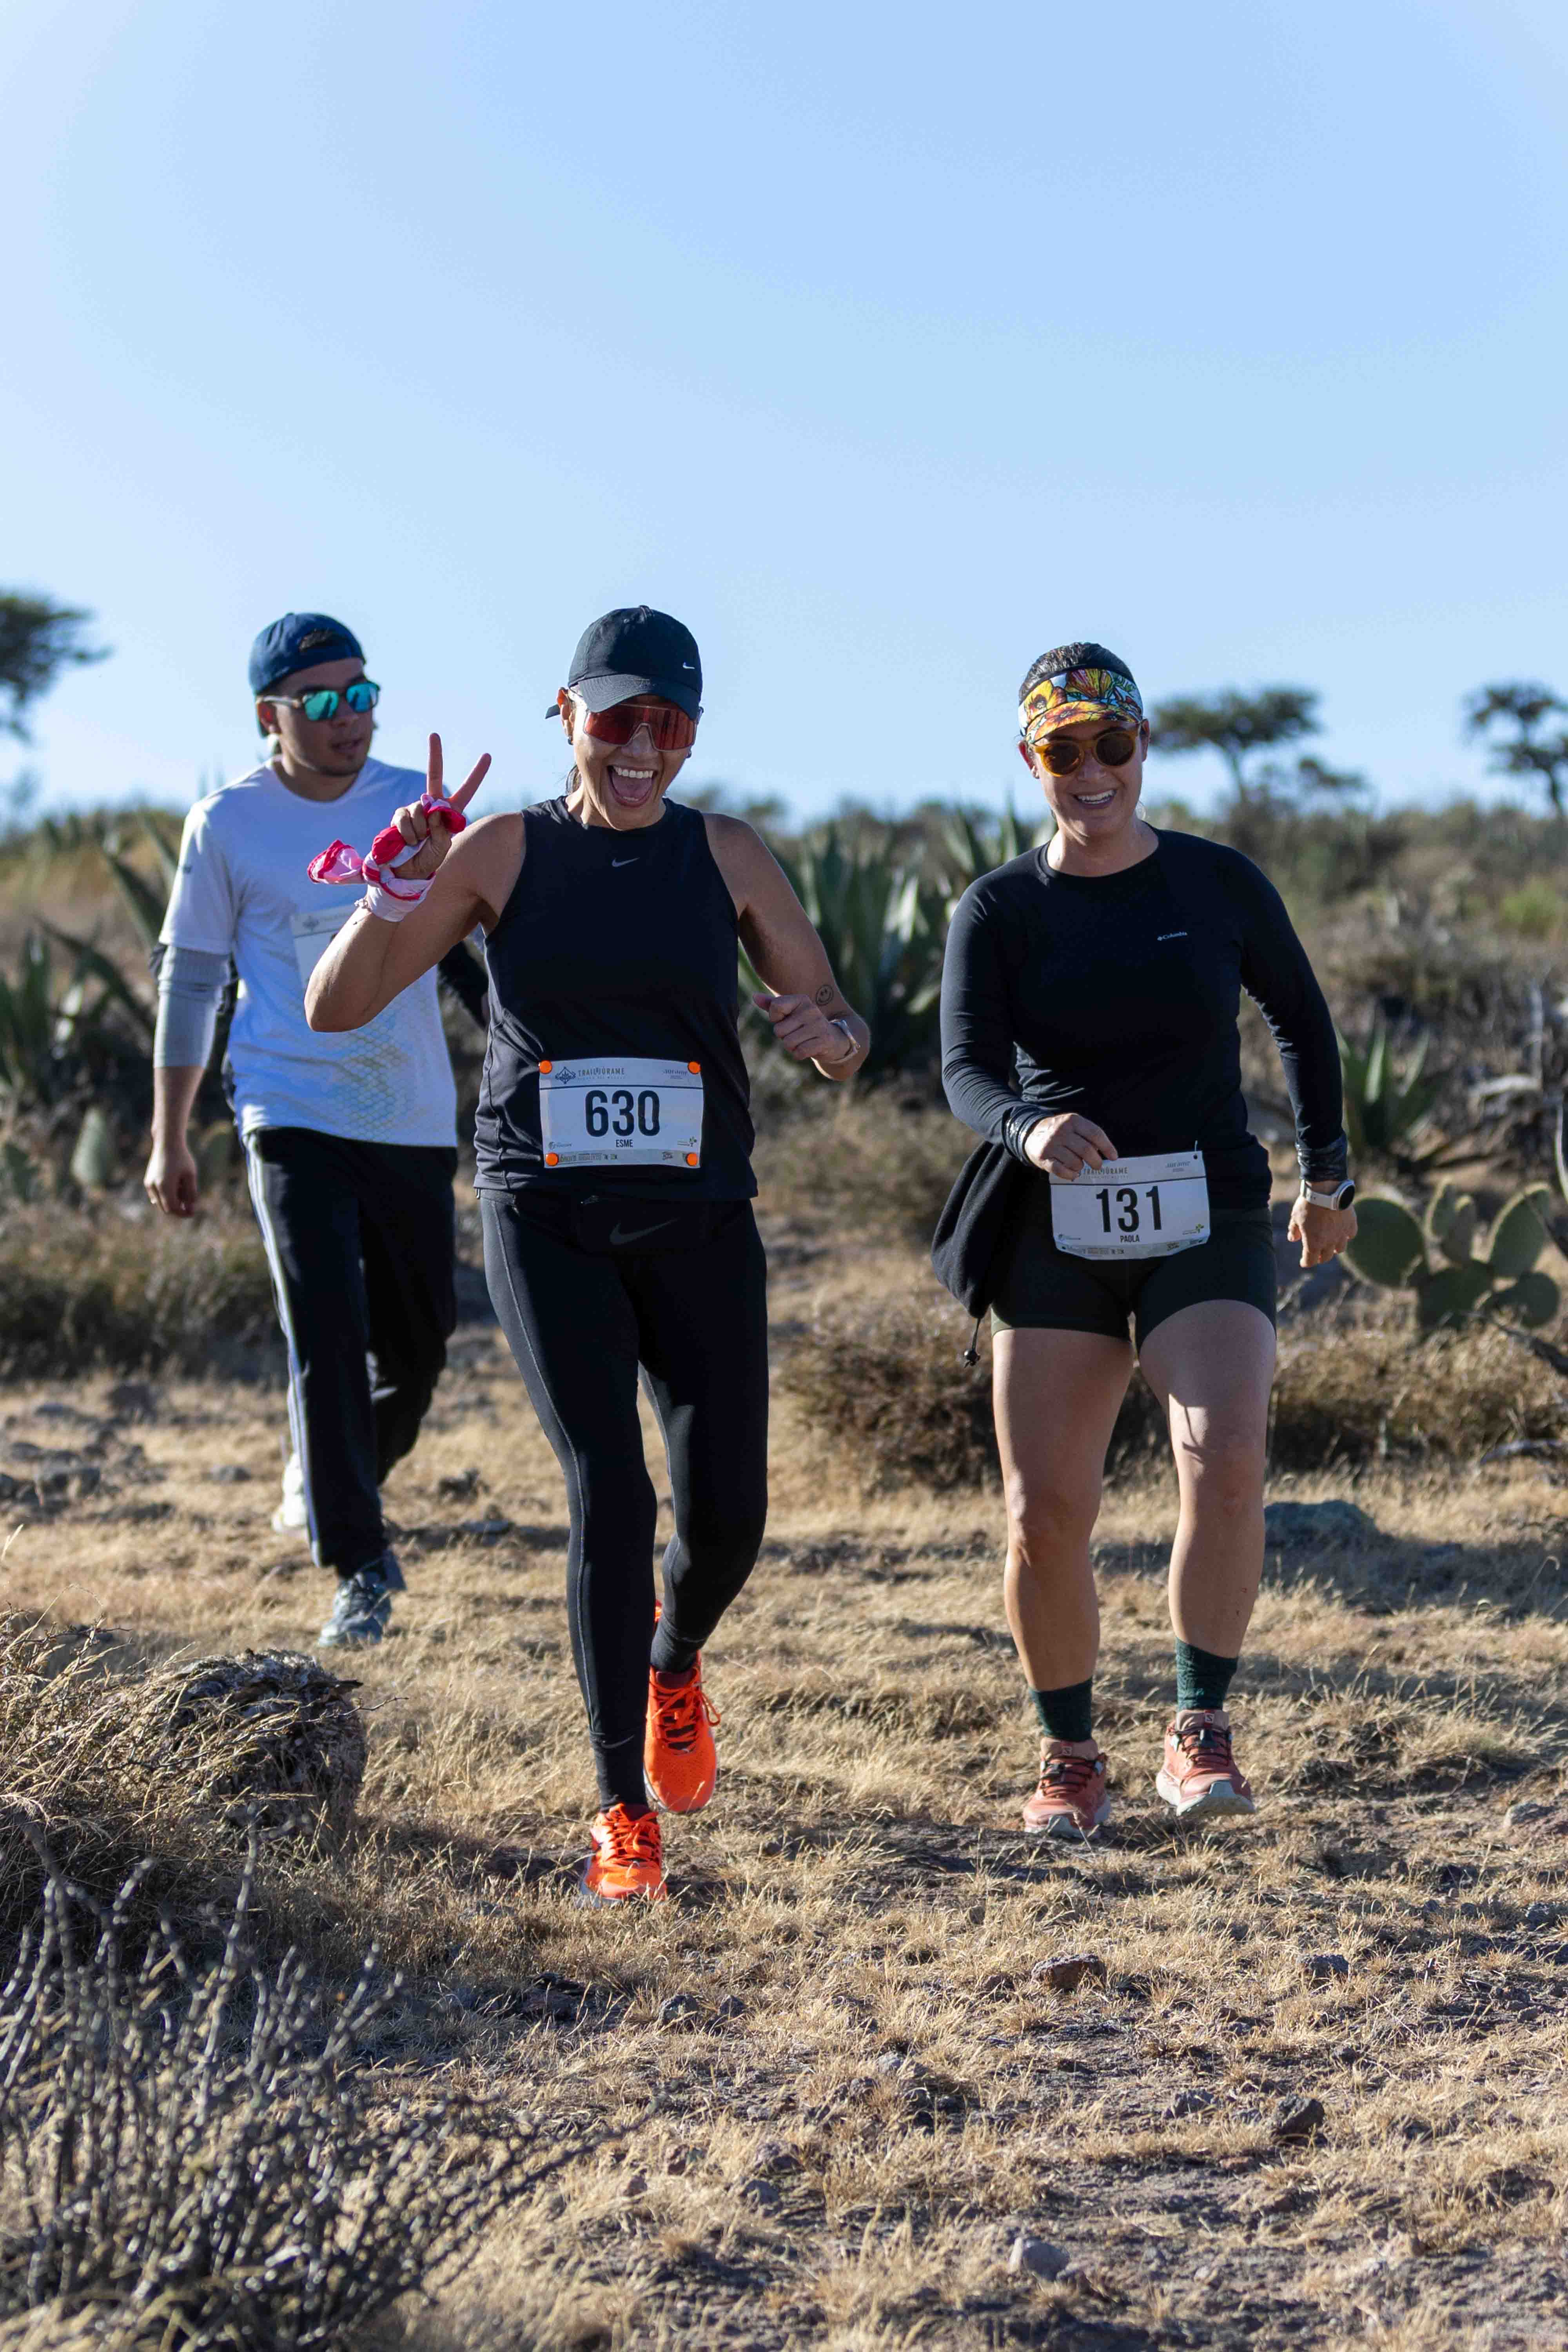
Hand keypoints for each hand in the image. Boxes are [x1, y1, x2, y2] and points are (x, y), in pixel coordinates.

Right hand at [145, 1134, 197, 1217]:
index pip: (173, 1208)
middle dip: (178, 1209)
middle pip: (166, 1208)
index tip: (193, 1212)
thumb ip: (191, 1194)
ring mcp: (149, 1184)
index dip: (183, 1213)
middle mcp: (154, 1187)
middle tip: (190, 1205)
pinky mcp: (147, 1181)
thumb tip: (190, 1209)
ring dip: (172, 1202)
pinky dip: (165, 1196)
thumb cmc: (182, 1158)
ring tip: (182, 1189)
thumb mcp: (190, 1176)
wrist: (167, 1143)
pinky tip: (175, 1186)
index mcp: (165, 1186)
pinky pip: (156, 1196)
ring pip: (160, 1203)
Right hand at [384, 734, 491, 882]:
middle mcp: (433, 806)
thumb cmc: (428, 860)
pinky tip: (407, 842)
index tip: (487, 755)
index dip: (476, 774)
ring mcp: (416, 808)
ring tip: (418, 843)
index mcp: (451, 813)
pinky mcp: (400, 814)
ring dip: (419, 830)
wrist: (406, 870)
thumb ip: (441, 829)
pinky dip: (407, 833)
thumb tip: (432, 810)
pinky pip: (404, 818)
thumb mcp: (442, 847)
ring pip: (418, 809)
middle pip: (434, 775)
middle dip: (434, 754)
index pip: (466, 790)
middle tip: (434, 734)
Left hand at [752, 991, 852, 1066]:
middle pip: (779, 1030)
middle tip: (797, 1034)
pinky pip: (799, 1052)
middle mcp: (811, 1009)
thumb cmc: (805, 1025)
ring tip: (803, 1040)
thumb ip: (771, 1005)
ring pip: (788, 1043)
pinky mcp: (824, 1040)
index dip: (776, 1019)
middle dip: (784, 1037)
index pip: (775, 1007)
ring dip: (792, 1047)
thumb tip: (754, 996)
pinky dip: (800, 1054)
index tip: (788, 1020)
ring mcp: (819, 1024)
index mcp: (801, 999)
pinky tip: (808, 1048)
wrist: (833, 1040)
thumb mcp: (789, 1013)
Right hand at [1023, 1112, 1116, 1176]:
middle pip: (1087, 1150)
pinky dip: (1071, 1175)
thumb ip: (1088, 1135)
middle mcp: (1061, 1131)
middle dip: (1096, 1161)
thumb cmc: (1060, 1132)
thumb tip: (1105, 1152)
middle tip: (1097, 1165)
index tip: (1114, 1157)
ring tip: (1078, 1165)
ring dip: (1080, 1167)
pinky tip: (1072, 1173)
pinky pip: (1062, 1171)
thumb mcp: (1073, 1125)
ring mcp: (1051, 1145)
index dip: (1107, 1147)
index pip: (1095, 1134)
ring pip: (1075, 1162)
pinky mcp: (1043, 1158)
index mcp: (1072, 1121)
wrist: (1030, 1134)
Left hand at [1289, 1197, 1357, 1268]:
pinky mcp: (1351, 1225)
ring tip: (1330, 1244)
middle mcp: (1329, 1242)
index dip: (1306, 1262)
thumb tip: (1292, 1239)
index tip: (1303, 1262)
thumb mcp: (1295, 1217)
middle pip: (1326, 1257)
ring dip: (1334, 1248)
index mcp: (1313, 1243)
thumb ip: (1294, 1230)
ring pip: (1340, 1249)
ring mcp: (1341, 1234)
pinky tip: (1342, 1231)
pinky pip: (1350, 1235)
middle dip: (1320, 1257)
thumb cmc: (1308, 1204)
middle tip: (1317, 1254)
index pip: (1310, 1261)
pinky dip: (1346, 1235)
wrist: (1326, 1190)